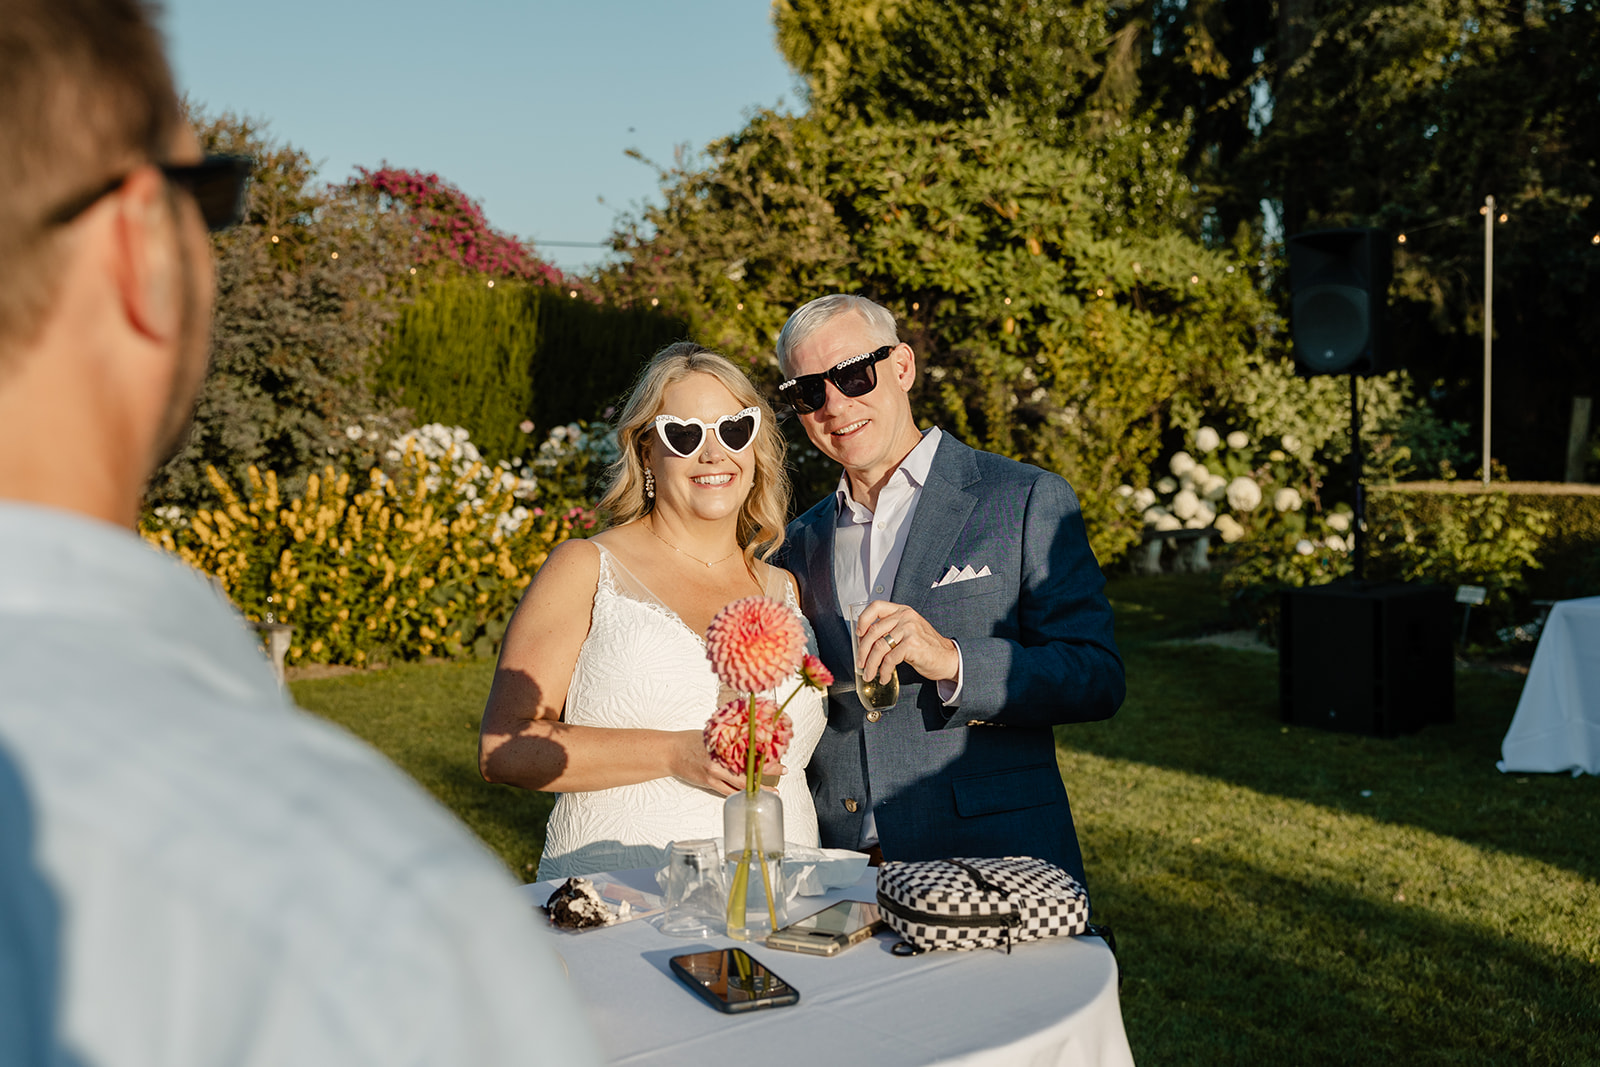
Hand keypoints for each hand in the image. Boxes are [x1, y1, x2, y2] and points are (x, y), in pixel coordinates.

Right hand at [667, 731, 784, 795]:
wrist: (670, 752)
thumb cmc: (690, 740)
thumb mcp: (711, 734)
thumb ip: (727, 737)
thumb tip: (747, 733)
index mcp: (721, 745)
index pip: (748, 750)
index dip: (765, 753)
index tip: (779, 753)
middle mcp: (719, 760)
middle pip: (749, 768)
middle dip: (768, 771)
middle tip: (783, 771)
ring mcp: (714, 773)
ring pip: (740, 784)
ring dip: (758, 787)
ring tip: (773, 791)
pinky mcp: (709, 783)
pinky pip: (728, 791)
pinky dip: (741, 794)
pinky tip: (751, 795)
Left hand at [855, 600, 958, 685]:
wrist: (948, 658)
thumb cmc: (926, 647)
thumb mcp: (908, 631)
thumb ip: (891, 629)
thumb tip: (865, 641)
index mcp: (903, 611)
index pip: (876, 606)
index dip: (863, 620)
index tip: (858, 634)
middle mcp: (906, 616)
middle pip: (873, 631)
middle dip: (862, 651)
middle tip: (860, 664)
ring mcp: (910, 629)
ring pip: (879, 647)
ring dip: (871, 664)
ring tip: (869, 674)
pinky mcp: (913, 644)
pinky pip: (890, 659)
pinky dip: (884, 671)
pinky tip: (884, 677)